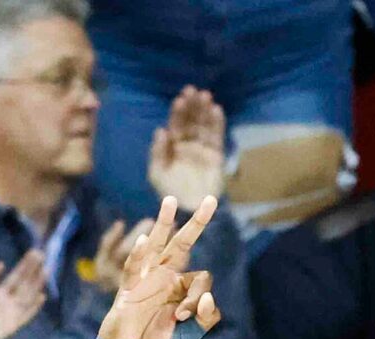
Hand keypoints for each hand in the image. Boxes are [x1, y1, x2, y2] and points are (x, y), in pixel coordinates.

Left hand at [0, 253, 44, 338]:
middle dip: (32, 271)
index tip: (34, 253)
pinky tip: (41, 297)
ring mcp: (10, 315)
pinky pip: (25, 317)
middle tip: (42, 255)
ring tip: (45, 271)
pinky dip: (33, 308)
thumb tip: (1, 263)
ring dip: (36, 285)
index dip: (25, 266)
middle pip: (23, 285)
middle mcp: (7, 303)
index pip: (15, 277)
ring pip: (27, 298)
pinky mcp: (11, 328)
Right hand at [98, 194, 221, 338]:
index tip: (185, 315)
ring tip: (170, 201)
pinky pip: (133, 269)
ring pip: (156, 246)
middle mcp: (164, 276)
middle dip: (196, 224)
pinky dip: (139, 256)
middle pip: (181, 244)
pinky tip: (146, 240)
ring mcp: (145, 279)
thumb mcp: (190, 334)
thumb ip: (206, 317)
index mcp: (179, 286)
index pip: (199, 278)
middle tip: (211, 200)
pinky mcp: (128, 290)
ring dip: (163, 224)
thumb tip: (209, 297)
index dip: (198, 296)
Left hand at [147, 85, 227, 206]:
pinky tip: (217, 110)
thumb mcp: (157, 173)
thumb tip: (161, 130)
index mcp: (173, 145)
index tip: (181, 98)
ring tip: (206, 96)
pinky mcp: (216, 157)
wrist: (188, 210)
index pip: (177, 123)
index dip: (179, 111)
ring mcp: (203, 149)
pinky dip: (218, 124)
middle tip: (194, 91)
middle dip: (193, 105)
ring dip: (206, 110)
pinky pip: (217, 137)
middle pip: (192, 120)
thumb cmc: (169, 193)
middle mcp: (189, 144)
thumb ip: (157, 152)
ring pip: (205, 125)